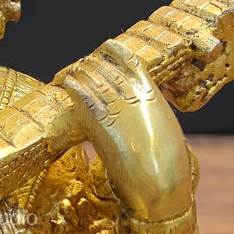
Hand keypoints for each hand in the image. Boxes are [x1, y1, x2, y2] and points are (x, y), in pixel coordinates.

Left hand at [60, 39, 191, 221]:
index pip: (129, 59)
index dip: (112, 52)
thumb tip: (141, 106)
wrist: (161, 184)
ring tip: (70, 73)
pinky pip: (83, 94)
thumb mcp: (164, 127)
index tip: (104, 49)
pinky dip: (73, 84)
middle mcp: (135, 94)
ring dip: (79, 72)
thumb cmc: (166, 162)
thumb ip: (150, 111)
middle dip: (91, 63)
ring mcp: (118, 106)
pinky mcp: (102, 121)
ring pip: (92, 76)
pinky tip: (66, 82)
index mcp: (152, 93)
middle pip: (106, 65)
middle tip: (80, 66)